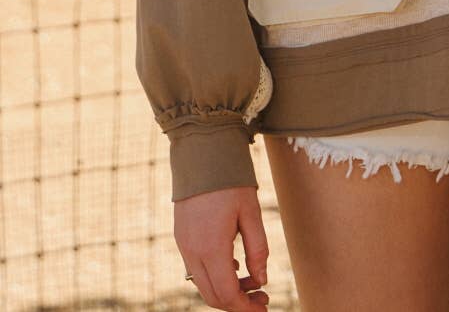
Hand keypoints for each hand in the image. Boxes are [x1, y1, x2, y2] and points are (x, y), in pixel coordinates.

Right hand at [175, 185, 269, 308]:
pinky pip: (196, 270)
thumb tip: (261, 280)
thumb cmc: (230, 180)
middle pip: (213, 296)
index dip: (246, 307)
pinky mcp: (181, 238)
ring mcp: (184, 246)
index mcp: (212, 247)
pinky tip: (234, 267)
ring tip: (252, 282)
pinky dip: (215, 277)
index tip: (264, 305)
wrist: (201, 153)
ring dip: (226, 291)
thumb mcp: (251, 212)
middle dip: (238, 303)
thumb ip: (258, 249)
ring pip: (203, 285)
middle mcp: (193, 252)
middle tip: (261, 297)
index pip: (227, 295)